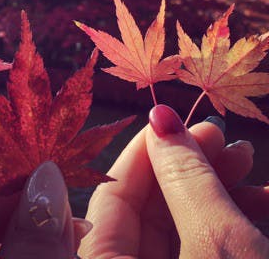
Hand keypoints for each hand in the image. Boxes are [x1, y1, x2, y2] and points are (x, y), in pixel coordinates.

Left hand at [80, 105, 268, 257]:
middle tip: (216, 133)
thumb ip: (185, 180)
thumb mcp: (218, 246)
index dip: (142, 153)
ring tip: (244, 156)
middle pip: (143, 212)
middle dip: (184, 167)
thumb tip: (159, 117)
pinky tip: (260, 199)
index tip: (169, 119)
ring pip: (174, 230)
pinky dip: (222, 226)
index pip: (109, 198)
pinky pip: (194, 250)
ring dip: (212, 191)